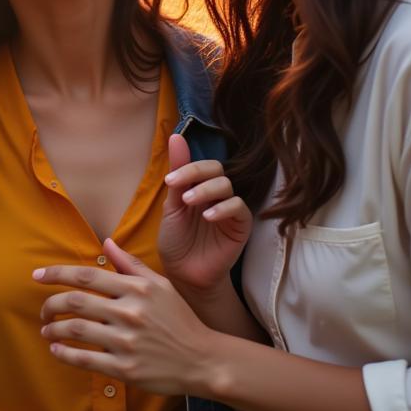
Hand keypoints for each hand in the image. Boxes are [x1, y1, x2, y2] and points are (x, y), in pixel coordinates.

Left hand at [34, 238, 215, 395]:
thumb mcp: (159, 285)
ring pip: (76, 330)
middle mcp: (130, 312)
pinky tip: (56, 349)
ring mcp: (127, 342)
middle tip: (43, 310)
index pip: (86, 276)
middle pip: (76, 302)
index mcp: (136, 289)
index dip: (56, 274)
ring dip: (54, 329)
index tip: (37, 276)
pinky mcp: (126, 369)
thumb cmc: (179, 319)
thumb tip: (106, 242)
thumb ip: (130, 264)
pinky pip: (85, 360)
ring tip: (47, 329)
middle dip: (51, 304)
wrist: (203, 359)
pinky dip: (65, 354)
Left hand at [158, 135, 250, 294]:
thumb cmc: (176, 240)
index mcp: (198, 187)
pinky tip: (208, 217)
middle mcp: (216, 194)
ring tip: (190, 203)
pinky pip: (239, 207)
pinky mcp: (241, 225)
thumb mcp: (172, 206)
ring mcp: (230, 209)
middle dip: (197, 174)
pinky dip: (223, 208)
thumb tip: (176, 136)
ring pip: (226, 185)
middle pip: (216, 169)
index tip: (169, 182)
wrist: (184, 274)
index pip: (201, 165)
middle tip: (181, 192)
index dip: (186, 167)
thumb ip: (177, 175)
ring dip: (207, 191)